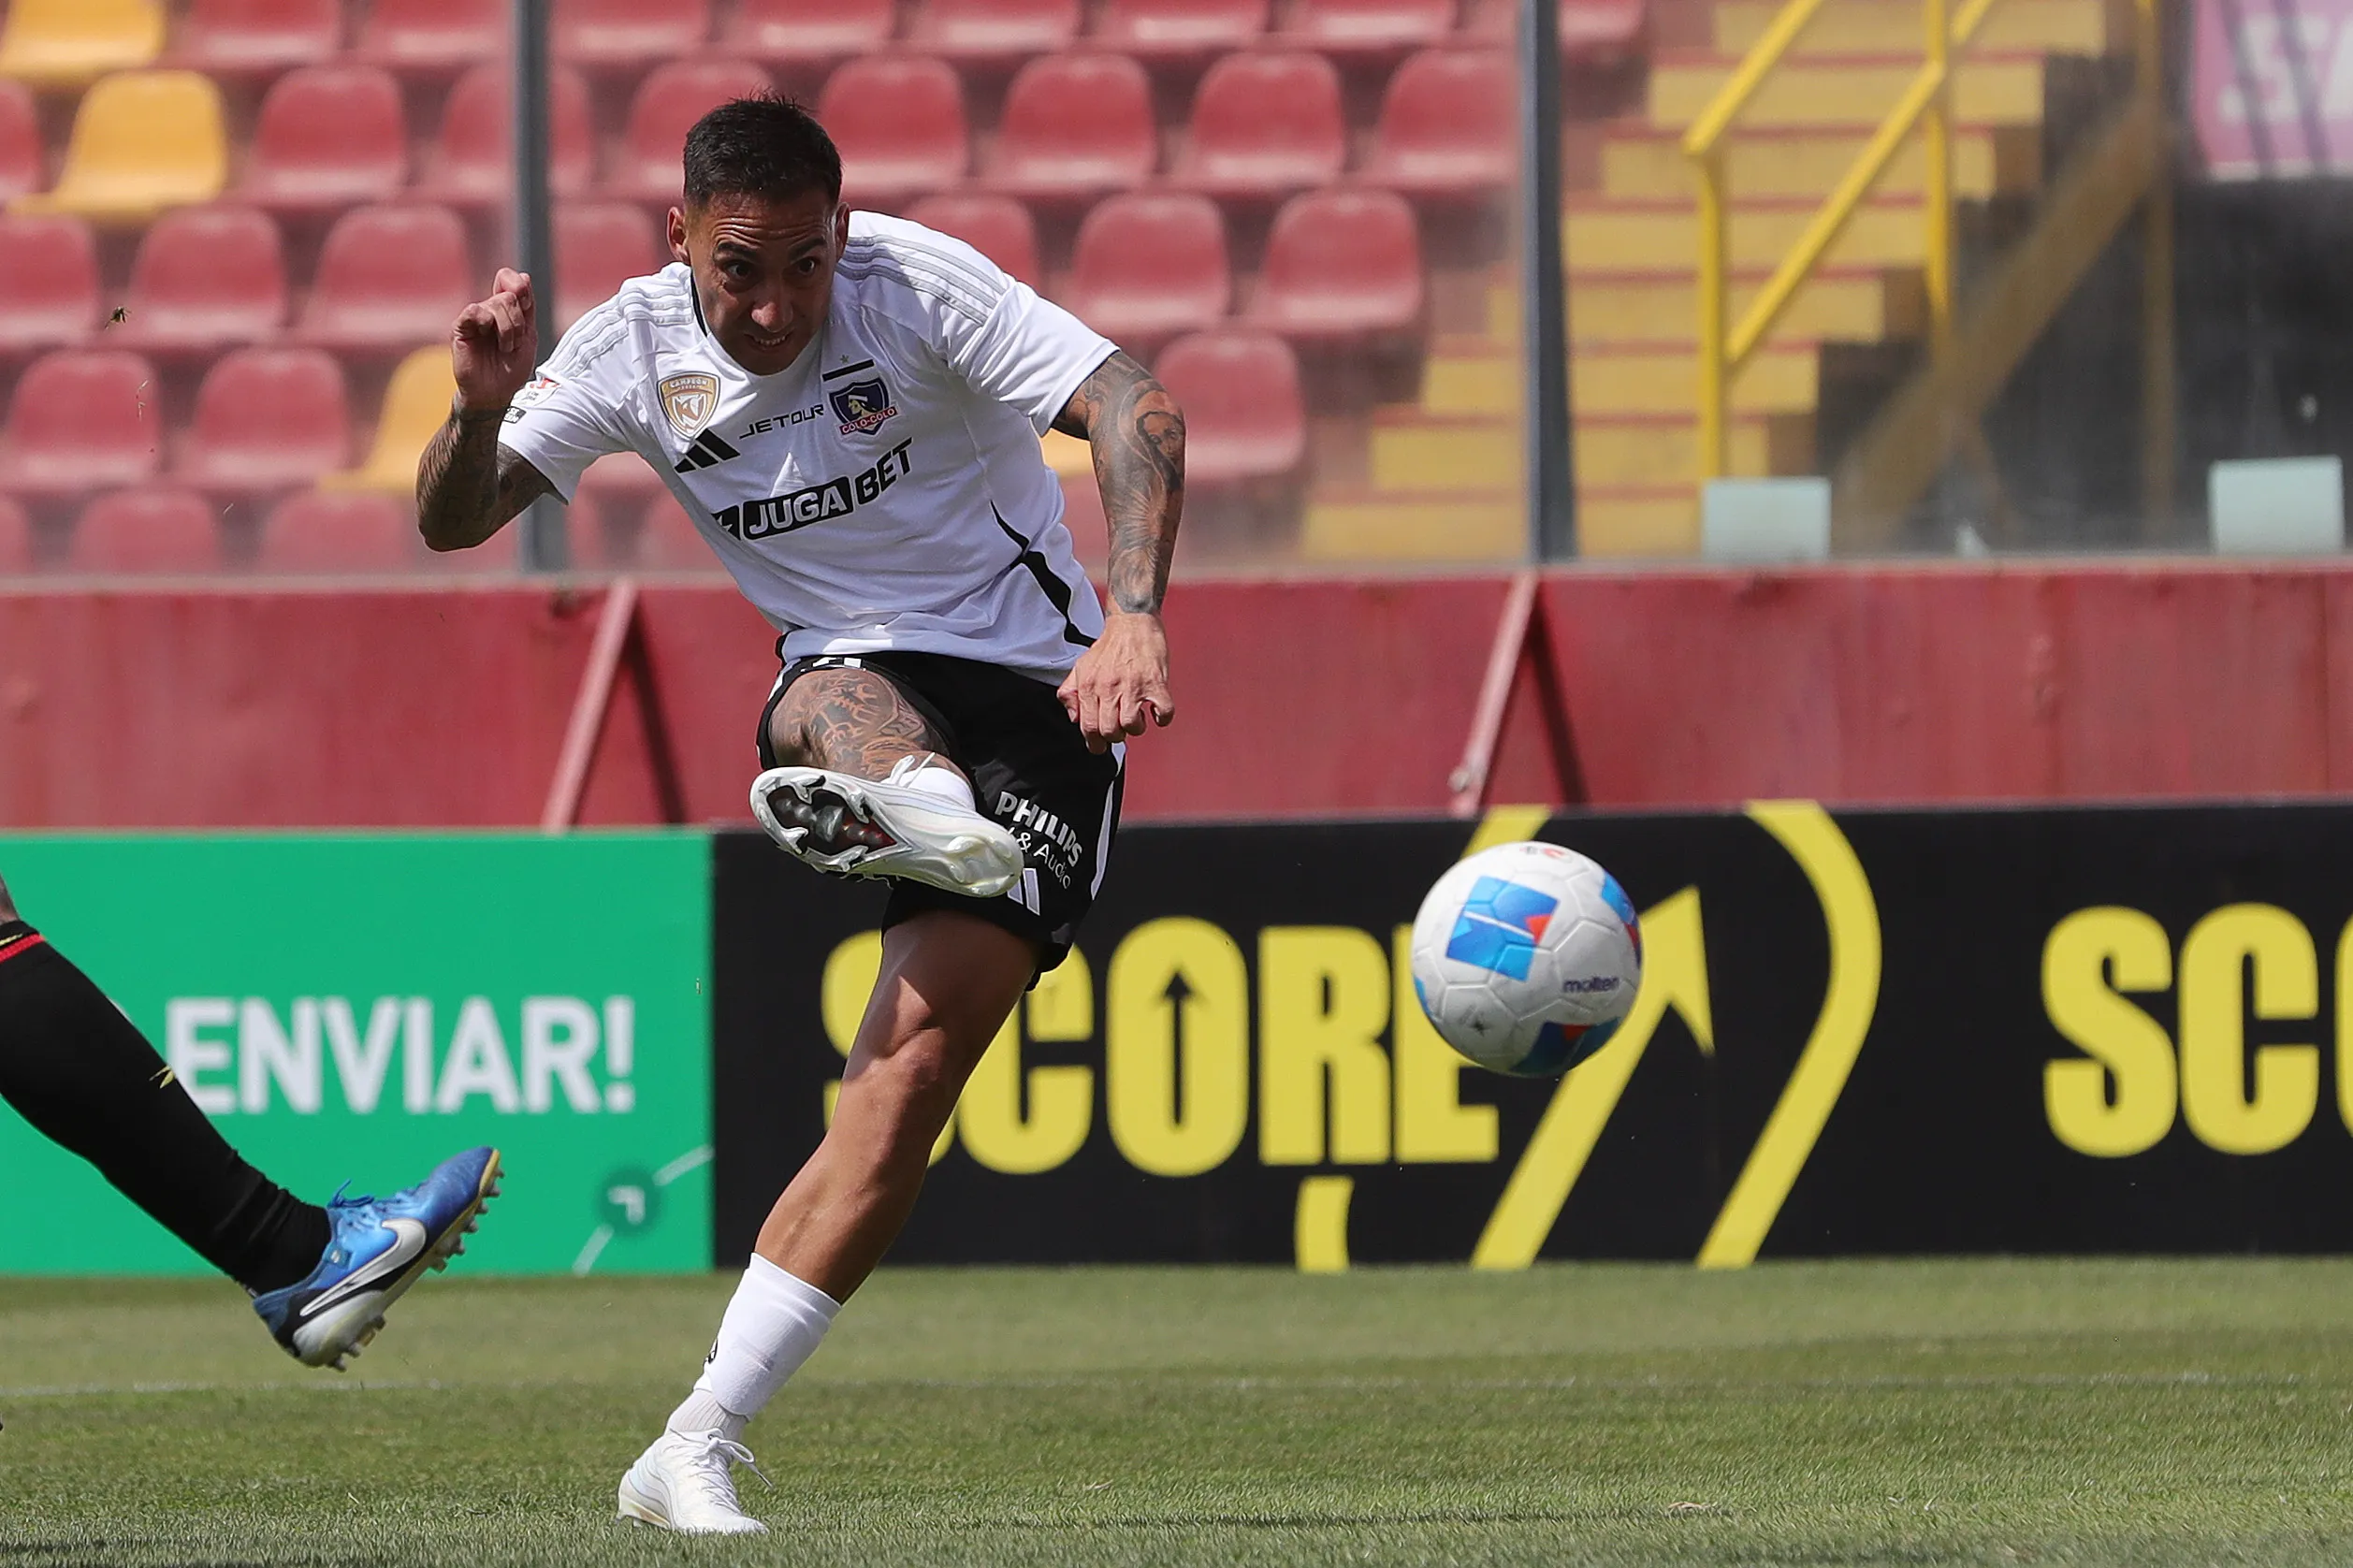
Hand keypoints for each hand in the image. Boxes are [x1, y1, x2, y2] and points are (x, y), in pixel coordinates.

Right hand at [451, 268, 537, 413]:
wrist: (495, 393)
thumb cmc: (511, 368)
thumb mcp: (528, 337)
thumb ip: (526, 307)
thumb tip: (522, 276)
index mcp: (508, 310)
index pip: (514, 280)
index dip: (522, 291)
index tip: (526, 310)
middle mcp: (490, 309)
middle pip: (509, 295)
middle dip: (518, 322)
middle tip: (514, 343)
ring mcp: (475, 318)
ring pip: (496, 303)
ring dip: (507, 330)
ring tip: (504, 348)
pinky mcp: (460, 327)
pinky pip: (474, 310)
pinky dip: (486, 322)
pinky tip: (486, 336)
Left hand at [1058, 610, 1173, 753]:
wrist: (1132, 622)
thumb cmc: (1108, 647)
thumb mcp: (1081, 667)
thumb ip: (1071, 693)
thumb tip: (1074, 717)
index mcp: (1090, 685)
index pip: (1088, 726)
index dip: (1094, 743)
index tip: (1100, 746)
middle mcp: (1110, 687)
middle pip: (1110, 731)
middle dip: (1115, 737)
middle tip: (1119, 729)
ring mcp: (1134, 686)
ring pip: (1133, 726)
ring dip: (1136, 728)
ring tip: (1137, 716)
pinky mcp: (1156, 682)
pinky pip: (1164, 712)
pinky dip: (1162, 718)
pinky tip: (1156, 711)